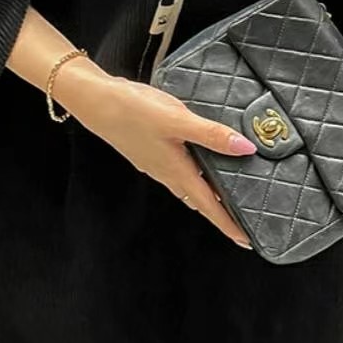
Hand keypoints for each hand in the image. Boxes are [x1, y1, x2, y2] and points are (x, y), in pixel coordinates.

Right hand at [54, 62, 258, 249]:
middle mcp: (166, 172)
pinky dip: (194, 173)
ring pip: (188, 185)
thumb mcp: (177, 121)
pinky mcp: (150, 149)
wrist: (95, 101)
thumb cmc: (132, 111)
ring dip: (206, 194)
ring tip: (226, 195)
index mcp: (177, 170)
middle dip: (220, 213)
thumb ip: (211, 134)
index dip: (228, 224)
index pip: (209, 206)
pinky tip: (199, 160)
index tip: (246, 241)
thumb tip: (245, 148)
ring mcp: (156, 162)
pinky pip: (178, 170)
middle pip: (199, 200)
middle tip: (242, 221)